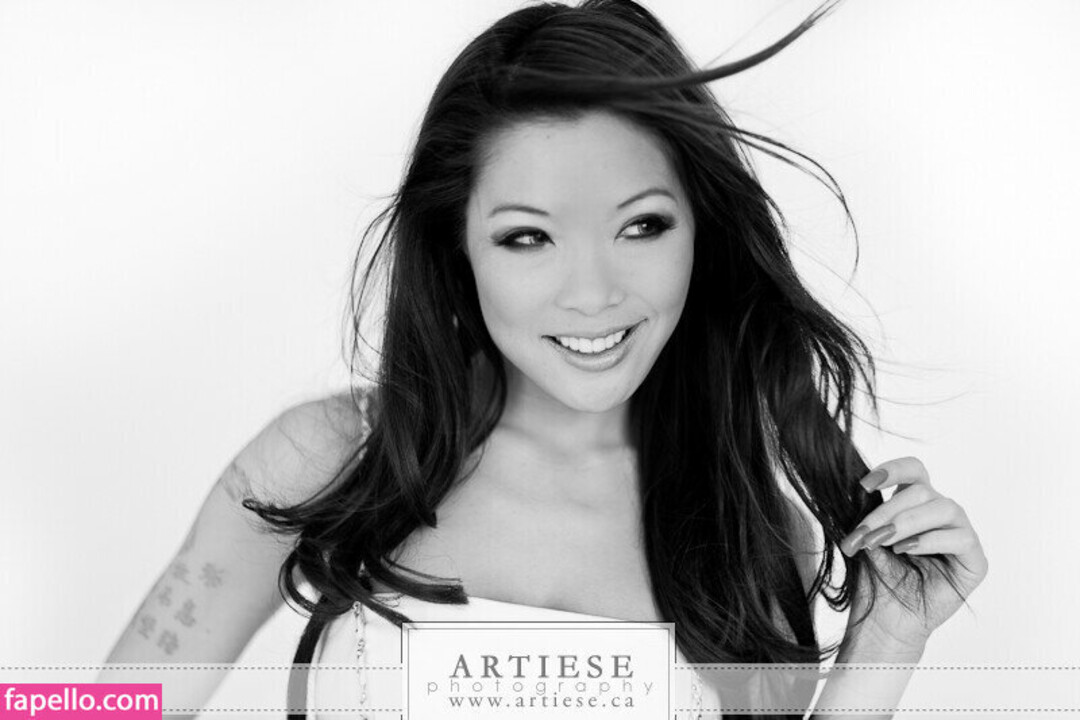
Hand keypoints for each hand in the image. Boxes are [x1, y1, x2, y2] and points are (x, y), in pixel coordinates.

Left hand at [838, 457, 987, 650]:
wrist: (884, 617)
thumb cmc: (876, 576)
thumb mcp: (867, 535)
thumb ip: (868, 508)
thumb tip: (857, 482)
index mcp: (915, 503)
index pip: (914, 470)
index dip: (893, 469)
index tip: (865, 484)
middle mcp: (941, 515)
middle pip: (923, 491)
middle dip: (888, 511)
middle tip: (865, 533)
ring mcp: (961, 535)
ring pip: (945, 508)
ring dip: (908, 523)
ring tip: (884, 543)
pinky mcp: (975, 561)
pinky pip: (962, 538)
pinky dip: (930, 541)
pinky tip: (907, 551)